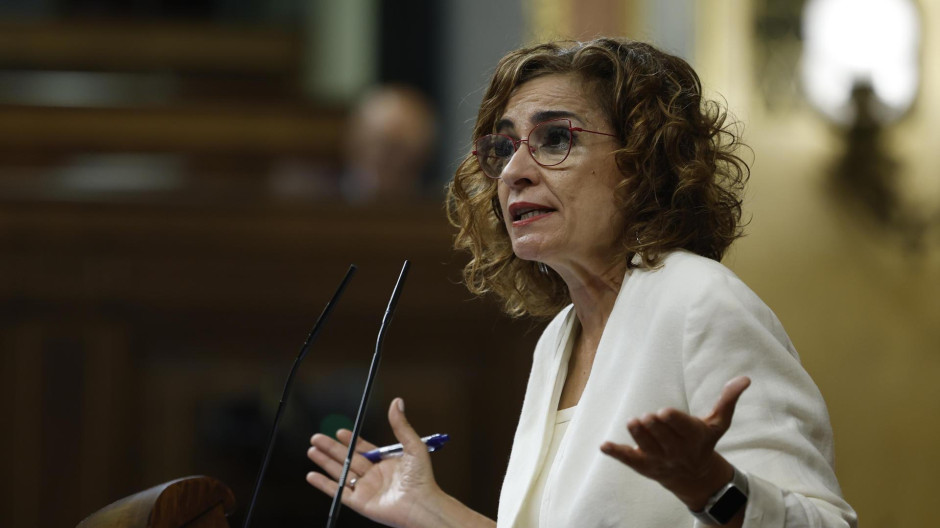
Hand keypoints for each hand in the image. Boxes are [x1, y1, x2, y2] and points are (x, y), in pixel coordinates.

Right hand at [306, 398, 442, 527]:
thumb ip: (401, 425)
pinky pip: (337, 492)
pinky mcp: (359, 503)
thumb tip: (397, 401)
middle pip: (348, 459)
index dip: (351, 441)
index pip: (363, 449)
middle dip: (331, 448)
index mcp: (386, 462)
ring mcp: (365, 489)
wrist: (421, 504)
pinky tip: (312, 475)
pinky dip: (323, 484)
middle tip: (316, 437)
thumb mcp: (413, 446)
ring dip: (325, 462)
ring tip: (311, 451)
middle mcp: (374, 475)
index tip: (339, 432)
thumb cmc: (422, 478)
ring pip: (340, 473)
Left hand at [600, 376, 750, 509]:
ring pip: (646, 447)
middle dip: (654, 426)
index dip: (672, 420)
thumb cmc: (704, 442)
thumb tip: (745, 378)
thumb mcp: (719, 423)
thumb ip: (728, 400)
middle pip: (663, 437)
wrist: (696, 477)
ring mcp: (659, 459)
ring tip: (633, 422)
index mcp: (694, 437)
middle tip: (647, 417)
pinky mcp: (644, 465)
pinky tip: (604, 446)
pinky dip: (616, 453)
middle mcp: (676, 451)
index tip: (663, 412)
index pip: (682, 428)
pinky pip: (629, 460)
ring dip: (638, 435)